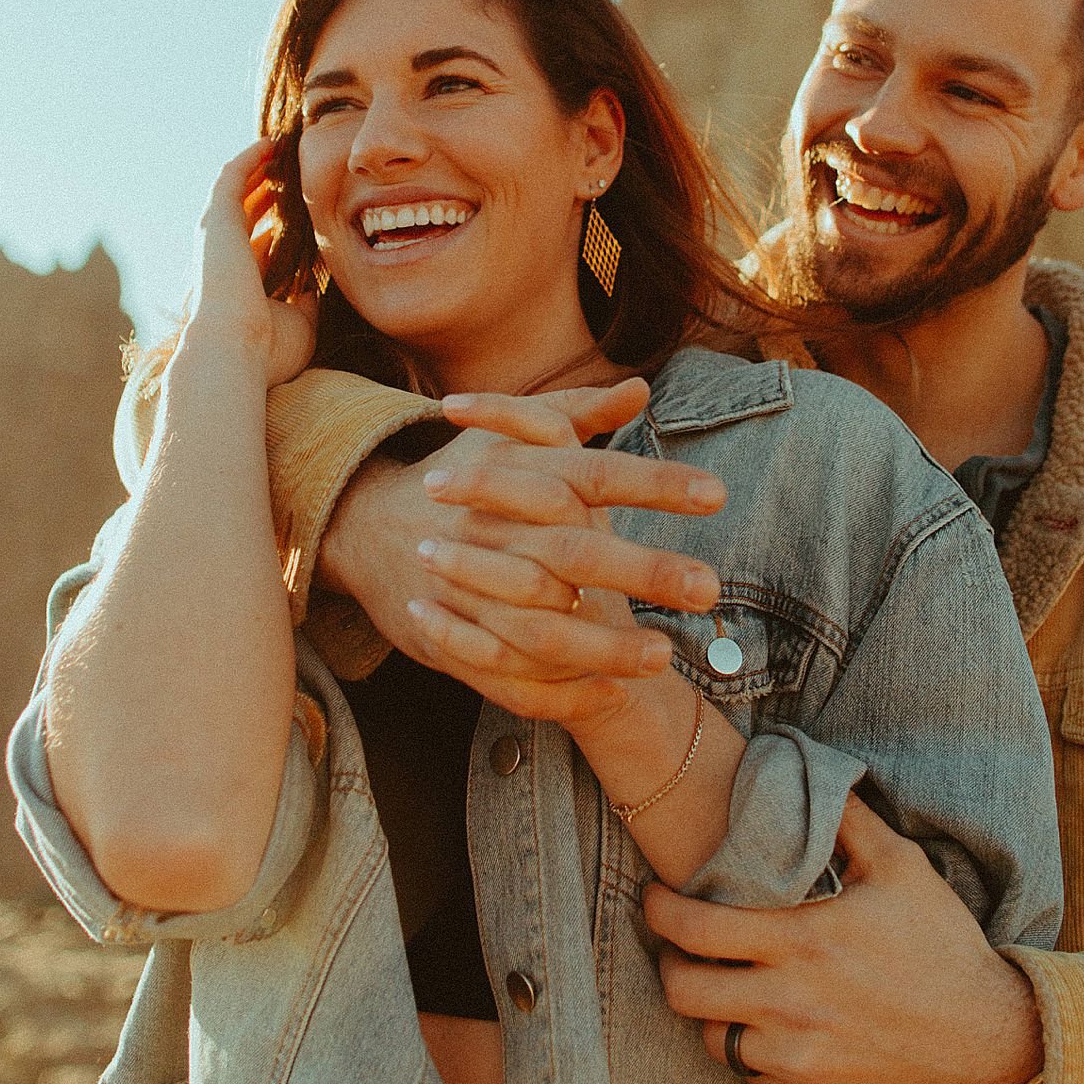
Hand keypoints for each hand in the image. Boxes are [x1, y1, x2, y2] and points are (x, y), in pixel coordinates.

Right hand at [182, 141, 316, 388]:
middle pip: (244, 213)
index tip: (301, 208)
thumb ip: (306, 302)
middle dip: (265, 190)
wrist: (233, 352)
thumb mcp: (299, 324)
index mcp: (240, 283)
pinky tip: (270, 144)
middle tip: (290, 169)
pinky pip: (231, 177)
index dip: (277, 224)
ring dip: (255, 167)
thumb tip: (317, 285)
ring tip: (279, 147)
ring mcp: (216, 238)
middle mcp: (224, 258)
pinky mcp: (216, 220)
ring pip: (234, 191)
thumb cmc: (266, 351)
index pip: (257, 244)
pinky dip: (249, 159)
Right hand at [321, 382, 725, 704]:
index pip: (595, 473)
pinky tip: (609, 696)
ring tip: (664, 657)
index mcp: (517, 474)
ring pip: (544, 624)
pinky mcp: (452, 638)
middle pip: (576, 552)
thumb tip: (638, 388)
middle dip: (646, 571)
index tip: (717, 494)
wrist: (366, 527)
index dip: (655, 483)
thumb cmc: (460, 478)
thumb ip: (575, 414)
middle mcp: (494, 529)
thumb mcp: (510, 436)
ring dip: (607, 647)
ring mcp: (469, 588)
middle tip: (709, 588)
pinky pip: (509, 673)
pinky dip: (559, 690)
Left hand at [645, 793, 1044, 1083]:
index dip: (659, 912)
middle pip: (681, 991)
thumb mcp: (903, 869)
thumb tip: (807, 770)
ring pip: (711, 1039)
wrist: (993, 1043)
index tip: (655, 900)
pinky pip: (754, 1075)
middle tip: (679, 949)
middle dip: (670, 964)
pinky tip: (776, 1025)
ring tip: (728, 988)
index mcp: (802, 942)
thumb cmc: (945, 948)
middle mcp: (789, 1005)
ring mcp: (797, 1057)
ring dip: (711, 1012)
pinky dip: (754, 1051)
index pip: (693, 929)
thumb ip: (847, 822)